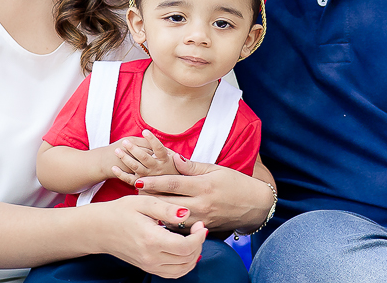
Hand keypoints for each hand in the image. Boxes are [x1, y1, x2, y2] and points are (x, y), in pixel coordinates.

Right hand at [92, 195, 205, 278]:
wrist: (99, 229)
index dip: (199, 237)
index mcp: (151, 239)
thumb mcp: (143, 202)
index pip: (186, 247)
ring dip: (194, 256)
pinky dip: (184, 264)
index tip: (201, 224)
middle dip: (199, 244)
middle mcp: (151, 257)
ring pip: (182, 270)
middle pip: (187, 259)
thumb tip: (187, 213)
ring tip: (194, 239)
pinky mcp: (147, 268)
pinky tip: (184, 250)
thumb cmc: (120, 212)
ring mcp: (149, 265)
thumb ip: (166, 208)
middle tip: (199, 228)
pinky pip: (173, 273)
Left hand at [111, 131, 179, 184]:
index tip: (145, 131)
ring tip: (117, 151)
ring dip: (125, 158)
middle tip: (124, 141)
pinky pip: (130, 180)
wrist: (172, 188)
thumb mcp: (180, 163)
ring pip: (136, 167)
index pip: (159, 149)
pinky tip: (114, 168)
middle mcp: (156, 168)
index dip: (152, 140)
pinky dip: (121, 174)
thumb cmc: (174, 170)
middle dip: (133, 149)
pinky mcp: (141, 184)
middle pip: (144, 157)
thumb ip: (177, 157)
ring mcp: (148, 177)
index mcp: (165, 160)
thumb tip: (177, 156)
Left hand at [134, 155, 272, 232]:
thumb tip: (173, 158)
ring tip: (141, 206)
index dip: (154, 182)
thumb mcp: (216, 169)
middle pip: (168, 203)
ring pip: (172, 218)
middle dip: (150, 199)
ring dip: (156, 212)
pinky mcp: (203, 228)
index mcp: (204, 186)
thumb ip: (193, 166)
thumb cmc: (236, 183)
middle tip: (133, 194)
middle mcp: (202, 205)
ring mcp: (202, 219)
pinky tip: (158, 218)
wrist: (254, 205)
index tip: (138, 180)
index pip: (173, 184)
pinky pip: (181, 227)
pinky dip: (168, 222)